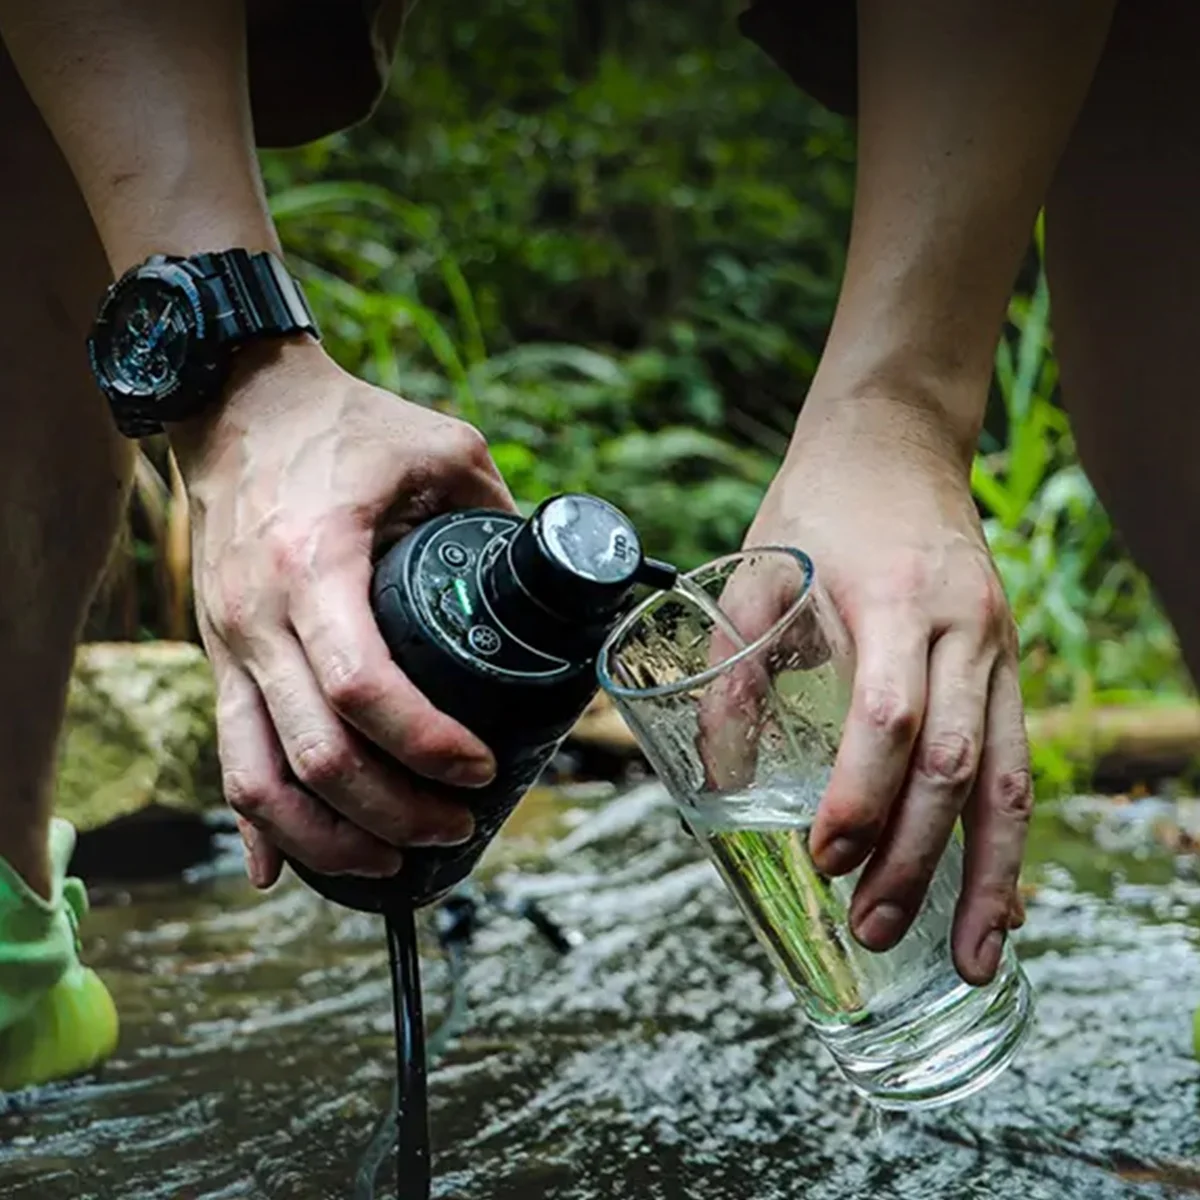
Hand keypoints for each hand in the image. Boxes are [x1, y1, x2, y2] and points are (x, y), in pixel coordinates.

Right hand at [171, 338, 515, 886]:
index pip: (360, 687)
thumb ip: (502, 508)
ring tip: (393, 859)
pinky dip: (256, 825)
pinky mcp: (218, 658)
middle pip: (315, 756)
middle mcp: (258, 618)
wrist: (236, 404)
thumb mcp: (440, 446)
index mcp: (313, 564)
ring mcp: (227, 645)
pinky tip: (281, 873)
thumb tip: (558, 572)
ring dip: (328, 839)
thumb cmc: (341, 425)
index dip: (425, 744)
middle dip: (392, 811)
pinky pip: (226, 758)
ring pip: (258, 780)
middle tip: (454, 825)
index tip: (478, 768)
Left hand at [743, 395, 1031, 985]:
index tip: (824, 858)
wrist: (895, 443)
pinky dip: (1008, 836)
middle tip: (869, 926)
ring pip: (1011, 776)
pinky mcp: (1006, 664)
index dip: (861, 797)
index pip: (889, 717)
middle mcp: (961, 631)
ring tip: (973, 958)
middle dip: (914, 858)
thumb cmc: (818, 506)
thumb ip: (733, 671)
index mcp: (894, 602)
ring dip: (990, 874)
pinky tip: (999, 894)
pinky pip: (1020, 760)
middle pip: (956, 764)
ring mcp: (996, 649)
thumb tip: (721, 778)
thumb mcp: (756, 571)